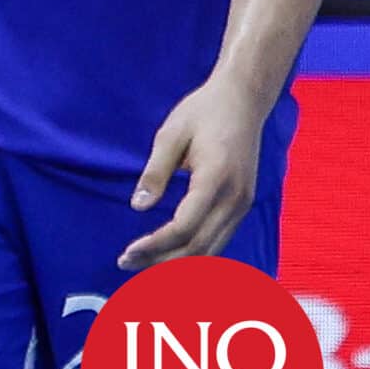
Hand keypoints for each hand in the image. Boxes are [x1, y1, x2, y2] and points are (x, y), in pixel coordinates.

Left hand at [120, 75, 268, 270]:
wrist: (243, 101)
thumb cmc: (202, 113)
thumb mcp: (170, 136)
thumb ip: (155, 173)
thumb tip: (137, 206)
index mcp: (216, 181)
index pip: (184, 227)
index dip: (155, 246)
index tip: (127, 253)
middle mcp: (235, 199)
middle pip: (199, 247)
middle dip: (162, 261)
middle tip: (126, 264)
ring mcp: (243, 204)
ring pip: (212, 248)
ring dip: (179, 263)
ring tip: (144, 267)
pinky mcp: (243, 204)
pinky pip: (220, 239)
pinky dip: (196, 253)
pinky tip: (172, 256)